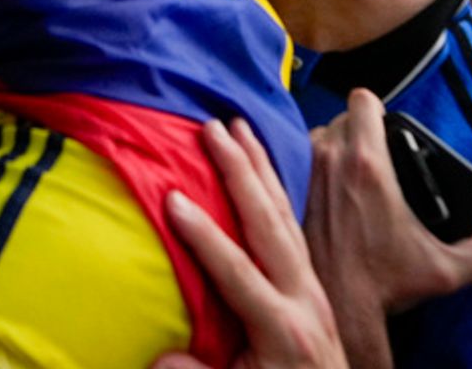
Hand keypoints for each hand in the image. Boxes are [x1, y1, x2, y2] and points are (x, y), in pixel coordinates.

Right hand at [155, 120, 346, 368]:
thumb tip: (161, 357)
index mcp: (281, 326)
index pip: (237, 270)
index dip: (204, 235)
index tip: (172, 198)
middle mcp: (301, 295)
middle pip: (269, 223)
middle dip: (241, 172)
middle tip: (214, 128)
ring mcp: (310, 284)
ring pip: (284, 214)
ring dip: (260, 167)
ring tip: (239, 126)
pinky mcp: (311, 279)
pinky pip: (292, 223)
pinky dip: (275, 188)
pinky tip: (261, 164)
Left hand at [304, 90, 471, 348]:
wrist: (335, 308)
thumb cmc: (386, 286)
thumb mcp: (450, 271)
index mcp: (367, 164)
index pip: (363, 100)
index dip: (376, 108)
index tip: (383, 125)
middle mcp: (328, 160)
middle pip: (339, 118)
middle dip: (355, 131)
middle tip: (370, 155)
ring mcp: (300, 173)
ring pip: (314, 137)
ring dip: (328, 148)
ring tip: (343, 172)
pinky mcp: (283, 190)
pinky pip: (290, 160)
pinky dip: (304, 168)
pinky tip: (317, 188)